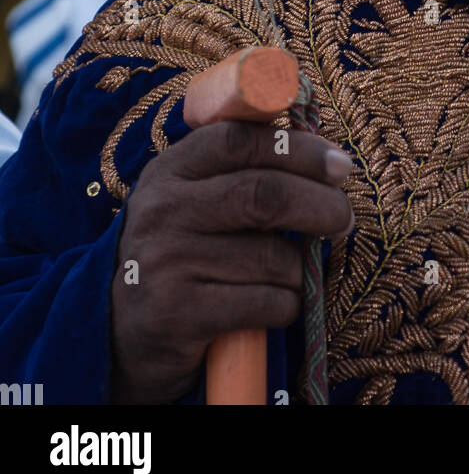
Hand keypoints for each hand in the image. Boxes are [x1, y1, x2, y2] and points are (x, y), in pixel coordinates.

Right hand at [109, 122, 354, 403]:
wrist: (118, 331)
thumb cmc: (178, 255)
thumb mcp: (191, 200)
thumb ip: (239, 173)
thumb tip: (326, 158)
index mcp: (169, 171)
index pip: (240, 141)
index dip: (299, 149)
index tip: (340, 166)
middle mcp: (162, 210)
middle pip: (263, 195)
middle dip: (319, 205)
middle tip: (344, 219)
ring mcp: (166, 262)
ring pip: (270, 256)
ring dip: (299, 268)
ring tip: (294, 274)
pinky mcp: (177, 314)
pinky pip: (263, 302)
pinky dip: (286, 304)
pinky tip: (277, 305)